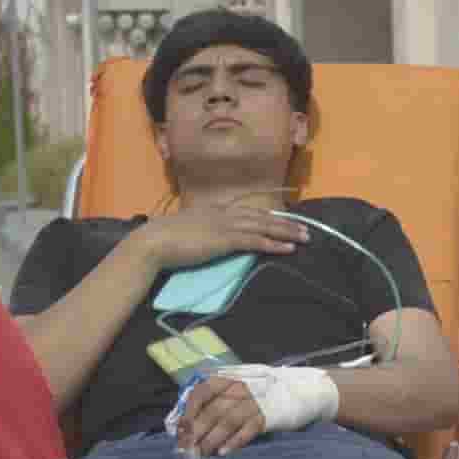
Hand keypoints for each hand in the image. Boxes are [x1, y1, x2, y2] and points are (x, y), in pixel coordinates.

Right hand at [129, 194, 306, 272]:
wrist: (153, 242)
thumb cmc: (164, 241)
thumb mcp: (187, 231)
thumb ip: (201, 232)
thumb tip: (207, 238)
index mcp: (214, 210)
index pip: (248, 211)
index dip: (268, 216)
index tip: (284, 219)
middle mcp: (223, 213)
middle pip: (262, 216)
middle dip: (286, 222)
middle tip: (306, 228)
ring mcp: (225, 225)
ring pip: (263, 226)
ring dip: (287, 232)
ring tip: (305, 237)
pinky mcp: (225, 240)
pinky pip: (255, 240)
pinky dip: (274, 244)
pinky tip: (288, 248)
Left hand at [174, 365, 338, 455]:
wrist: (302, 389)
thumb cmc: (265, 390)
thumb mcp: (241, 384)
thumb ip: (218, 396)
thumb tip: (189, 419)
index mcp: (230, 376)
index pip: (201, 391)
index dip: (188, 411)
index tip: (180, 430)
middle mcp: (241, 386)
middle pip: (212, 410)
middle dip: (196, 431)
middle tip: (187, 449)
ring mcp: (256, 400)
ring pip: (227, 421)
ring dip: (211, 439)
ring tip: (202, 453)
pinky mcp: (270, 415)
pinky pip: (247, 430)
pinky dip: (234, 442)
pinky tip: (224, 452)